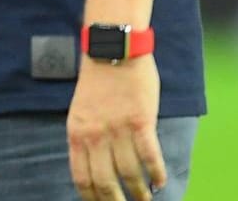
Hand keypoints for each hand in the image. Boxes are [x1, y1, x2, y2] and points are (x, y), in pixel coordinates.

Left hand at [68, 55, 165, 200]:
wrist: (113, 51)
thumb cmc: (98, 83)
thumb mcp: (80, 113)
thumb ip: (86, 139)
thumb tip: (94, 168)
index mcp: (77, 134)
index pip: (82, 178)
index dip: (92, 198)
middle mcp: (95, 135)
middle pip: (105, 182)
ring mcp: (118, 128)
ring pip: (130, 173)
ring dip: (140, 192)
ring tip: (146, 200)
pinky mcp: (141, 120)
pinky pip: (150, 155)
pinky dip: (156, 172)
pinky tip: (160, 182)